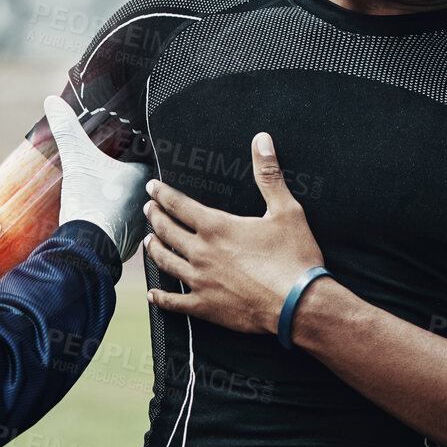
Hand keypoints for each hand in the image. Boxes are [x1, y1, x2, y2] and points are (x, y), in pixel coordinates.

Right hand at [43, 95, 150, 259]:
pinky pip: (128, 229)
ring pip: (137, 207)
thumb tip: (52, 101)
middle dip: (128, 181)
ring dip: (126, 204)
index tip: (119, 154)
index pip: (145, 158)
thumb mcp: (76, 160)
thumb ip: (67, 130)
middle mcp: (151, 201)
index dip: (132, 155)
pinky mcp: (131, 245)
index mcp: (145, 177)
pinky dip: (118, 224)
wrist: (84, 249)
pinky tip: (105, 220)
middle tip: (111, 176)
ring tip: (108, 198)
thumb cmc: (89, 204)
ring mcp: (143, 225)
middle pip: (143, 183)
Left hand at [143, 132, 325, 334]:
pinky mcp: (205, 306)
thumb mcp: (286, 210)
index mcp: (217, 227)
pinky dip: (161, 298)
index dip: (162, 194)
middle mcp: (201, 252)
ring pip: (165, 262)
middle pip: (167, 231)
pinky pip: (174, 302)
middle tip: (148, 210)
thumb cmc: (294, 257)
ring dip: (153, 249)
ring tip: (148, 242)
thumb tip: (262, 140)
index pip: (179, 204)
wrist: (298, 304)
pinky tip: (153, 294)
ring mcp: (200, 280)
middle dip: (154, 217)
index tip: (152, 188)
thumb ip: (269, 175)